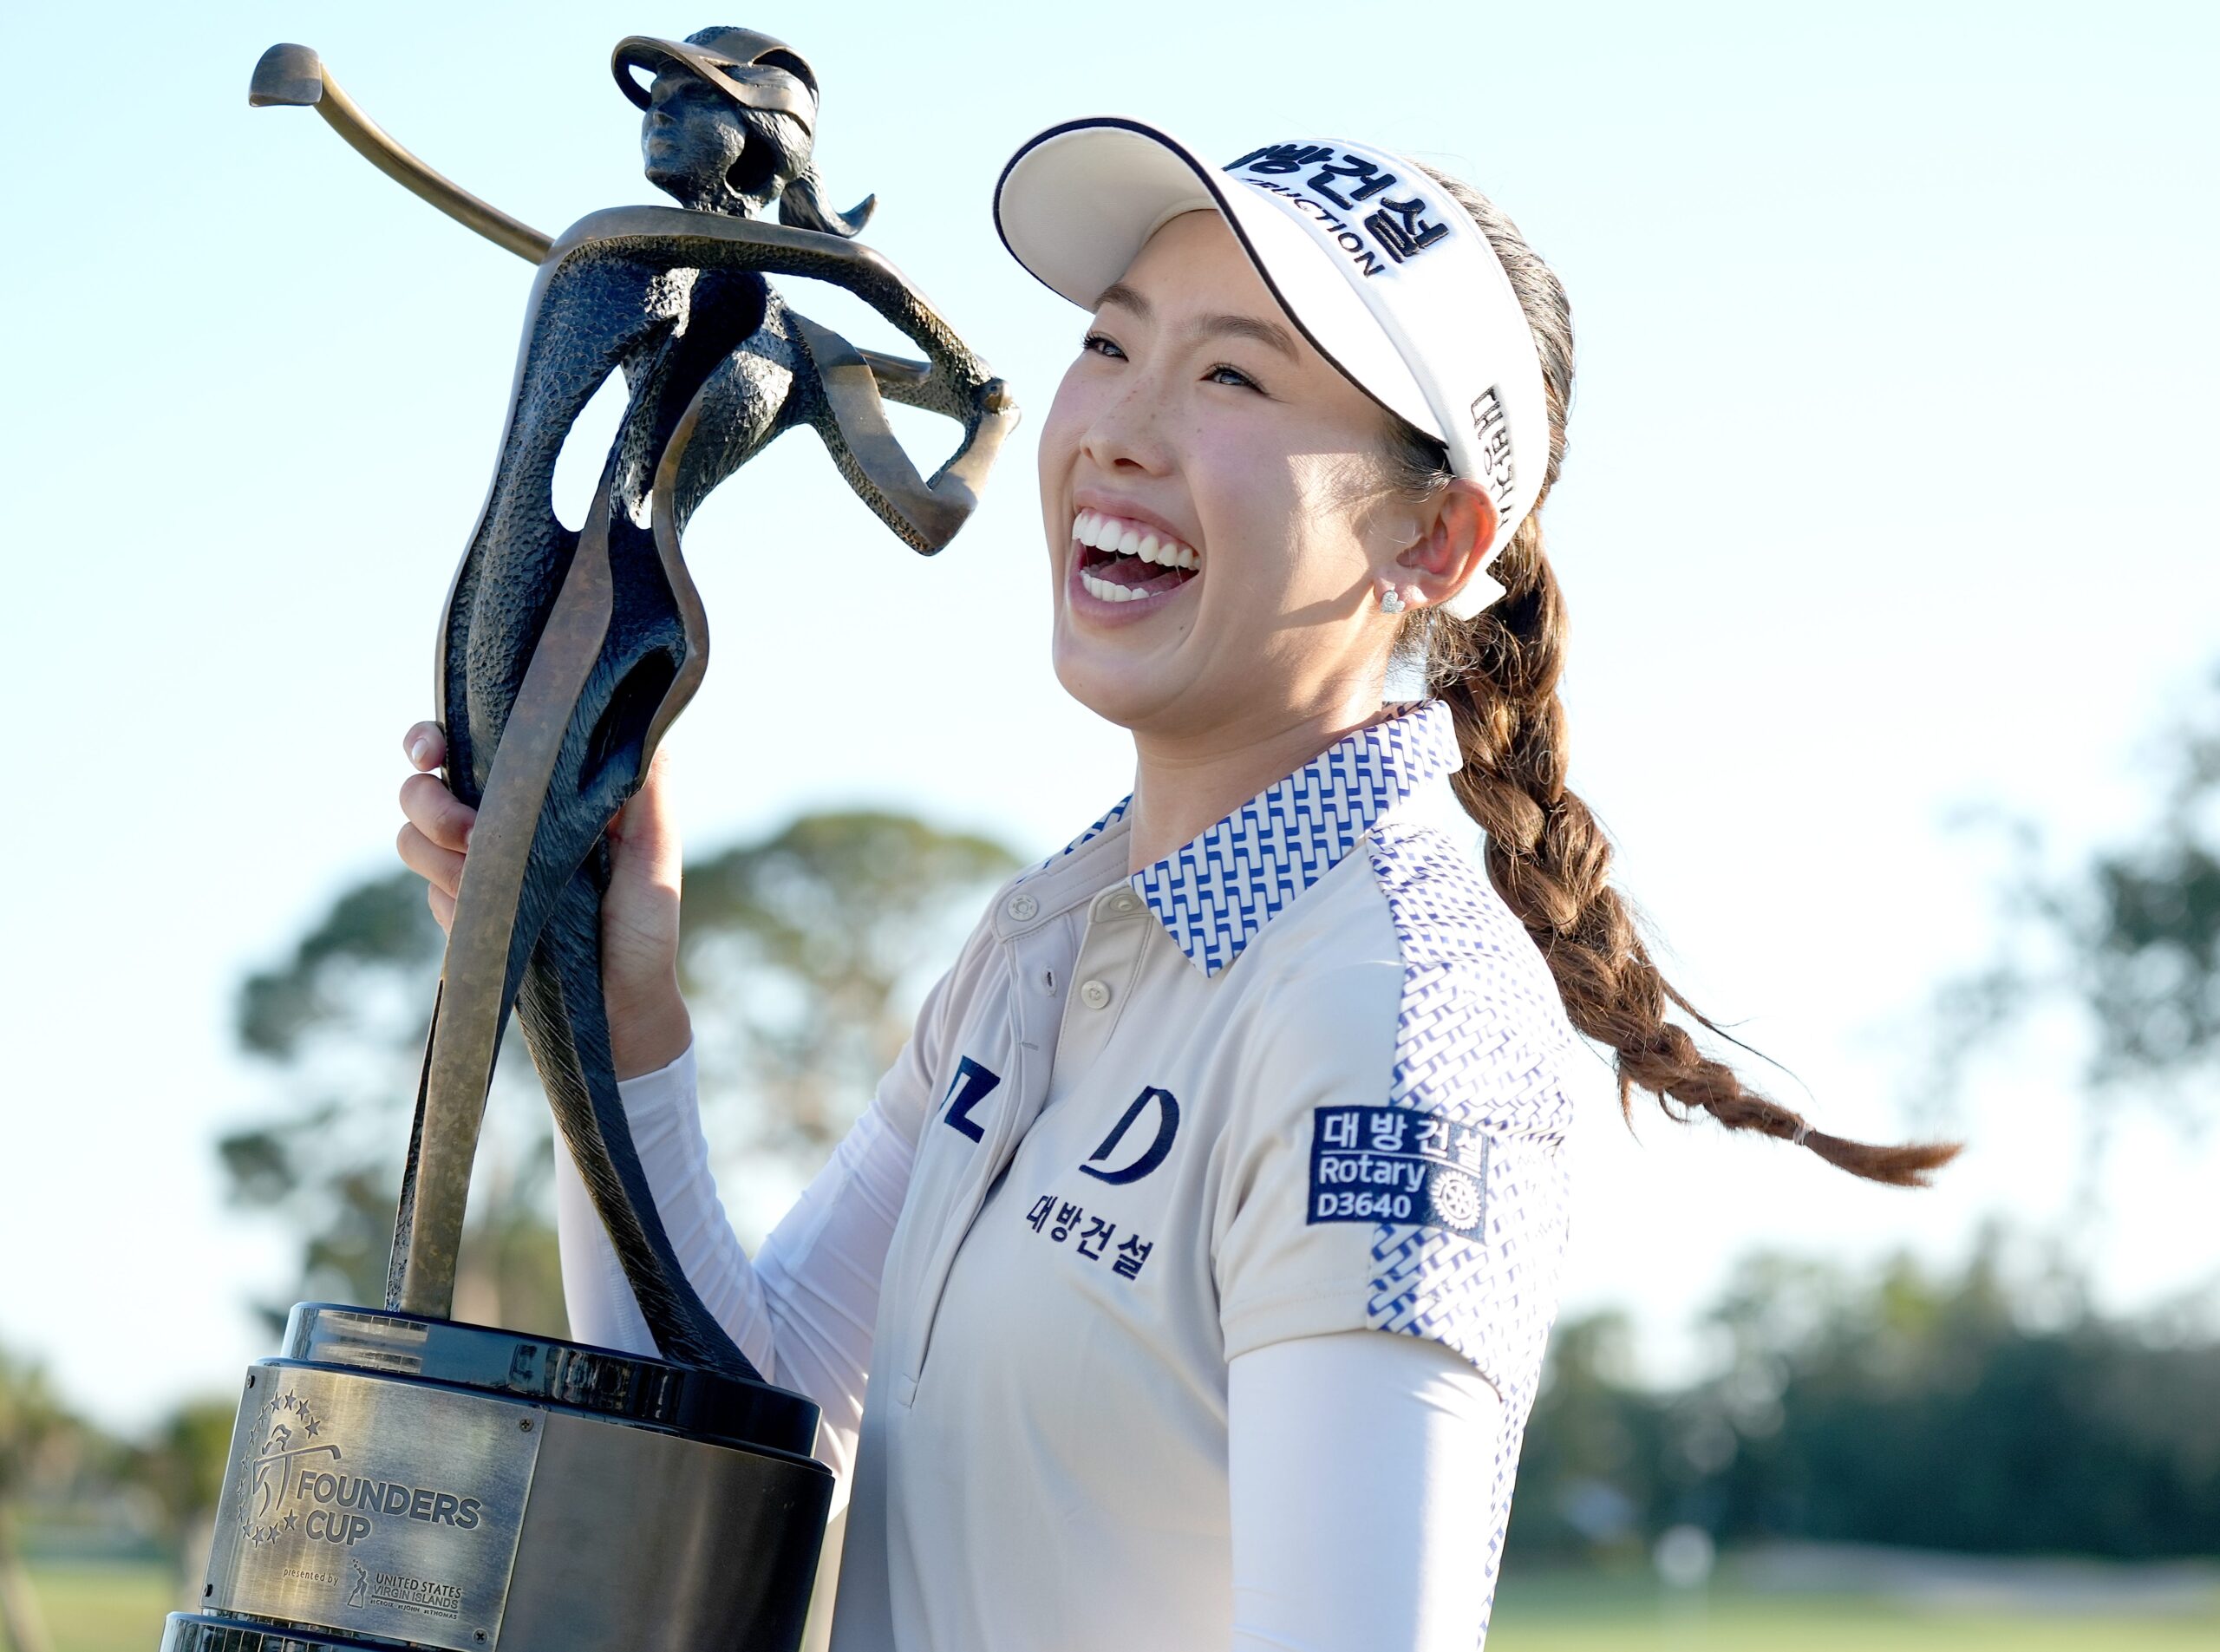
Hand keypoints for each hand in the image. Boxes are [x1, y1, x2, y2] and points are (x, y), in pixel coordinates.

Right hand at [395, 721, 691, 1077]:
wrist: (624, 1001)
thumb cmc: (647, 919)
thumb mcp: (654, 845)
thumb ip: (644, 782)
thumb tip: (638, 716)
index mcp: (538, 791)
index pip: (465, 744)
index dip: (430, 740)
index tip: (430, 752)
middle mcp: (499, 821)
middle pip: (418, 789)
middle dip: (430, 802)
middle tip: (474, 832)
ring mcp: (474, 868)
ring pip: (410, 838)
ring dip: (439, 853)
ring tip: (488, 875)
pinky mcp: (463, 913)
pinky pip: (428, 892)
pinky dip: (451, 896)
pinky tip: (490, 911)